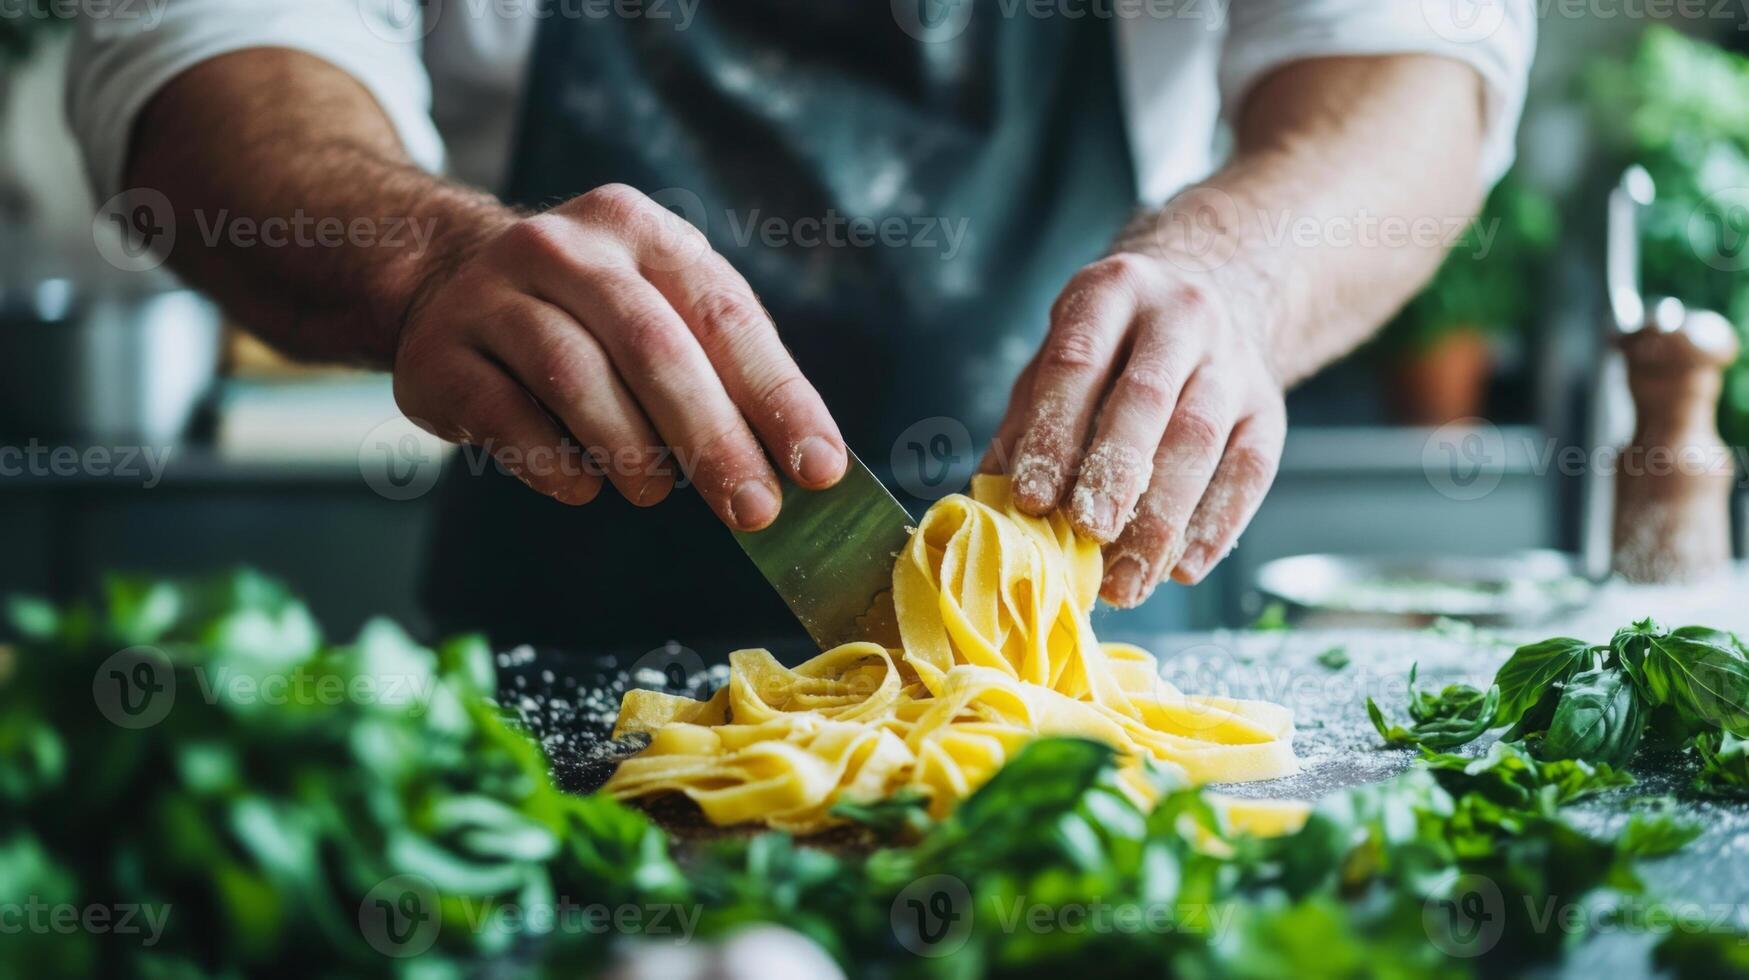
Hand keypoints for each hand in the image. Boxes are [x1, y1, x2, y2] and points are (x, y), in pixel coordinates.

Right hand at [392, 184, 846, 528]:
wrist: (446, 281)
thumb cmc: (589, 315)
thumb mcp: (661, 308)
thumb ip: (727, 371)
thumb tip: (803, 463)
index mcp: (642, 231)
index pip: (726, 317)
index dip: (778, 398)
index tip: (818, 468)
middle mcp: (565, 248)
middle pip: (653, 347)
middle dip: (714, 438)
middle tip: (753, 508)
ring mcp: (492, 294)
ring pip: (576, 376)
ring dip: (631, 450)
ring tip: (657, 490)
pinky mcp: (440, 353)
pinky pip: (506, 416)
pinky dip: (555, 463)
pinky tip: (583, 484)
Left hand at [983, 250, 1284, 606]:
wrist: (1217, 297)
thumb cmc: (1116, 345)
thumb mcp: (1062, 354)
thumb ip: (1027, 420)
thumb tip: (990, 502)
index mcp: (1113, 291)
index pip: (1077, 363)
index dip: (1052, 434)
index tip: (1030, 500)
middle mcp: (1180, 316)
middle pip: (1147, 398)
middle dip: (1114, 474)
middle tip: (1088, 536)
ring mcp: (1234, 360)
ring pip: (1201, 439)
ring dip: (1162, 517)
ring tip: (1126, 580)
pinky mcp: (1270, 407)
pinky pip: (1251, 470)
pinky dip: (1217, 525)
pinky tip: (1181, 568)